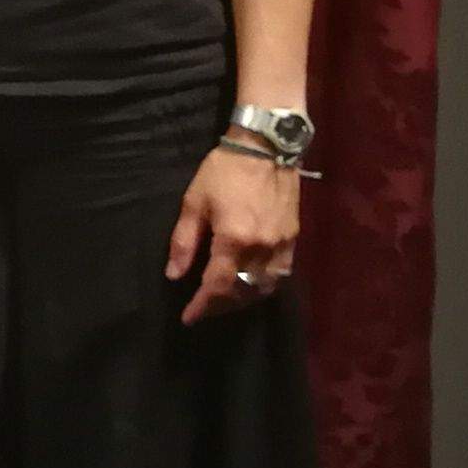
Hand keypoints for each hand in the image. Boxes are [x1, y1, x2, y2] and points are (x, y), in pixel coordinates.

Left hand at [170, 145, 301, 322]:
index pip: (217, 286)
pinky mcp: (293, 239)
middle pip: (241, 292)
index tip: (188, 318)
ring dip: (242, 300)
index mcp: (234, 239)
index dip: (202, 306)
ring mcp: (281, 245)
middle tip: (202, 310)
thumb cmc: (224, 171)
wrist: (266, 148)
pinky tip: (249, 285)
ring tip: (223, 301)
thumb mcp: (194, 203)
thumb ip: (184, 242)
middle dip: (220, 306)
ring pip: (263, 288)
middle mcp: (261, 248)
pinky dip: (263, 286)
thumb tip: (174, 275)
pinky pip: (281, 275)